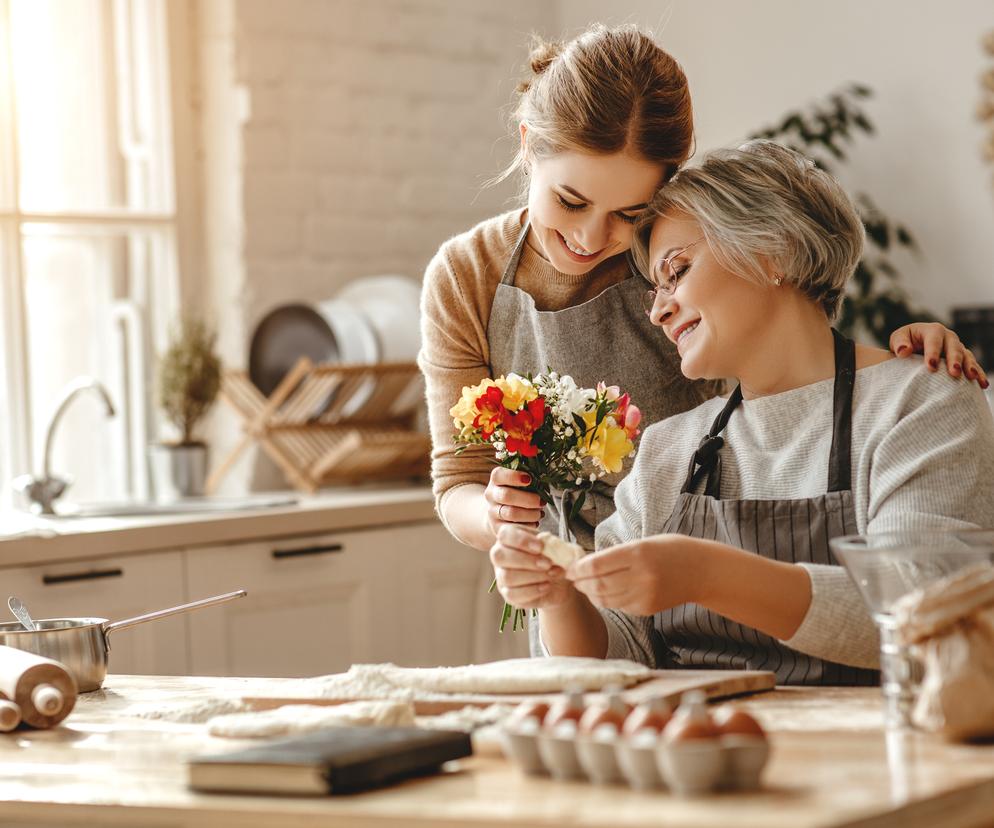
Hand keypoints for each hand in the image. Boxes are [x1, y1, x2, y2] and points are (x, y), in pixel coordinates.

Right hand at [484, 467, 543, 535]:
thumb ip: (529, 477)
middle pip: (506, 495)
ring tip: (540, 513)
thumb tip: (545, 478)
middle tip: (541, 502)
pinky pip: (514, 527)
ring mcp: (493, 512)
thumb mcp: (519, 482)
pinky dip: (528, 525)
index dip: (513, 476)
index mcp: (496, 480)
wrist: (499, 513)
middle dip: (528, 499)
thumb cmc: (517, 492)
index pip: (499, 475)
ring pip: (511, 513)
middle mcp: (491, 495)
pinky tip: (535, 522)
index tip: (529, 479)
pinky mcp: (497, 527)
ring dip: (530, 514)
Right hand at [490, 524, 575, 609]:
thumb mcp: (552, 546)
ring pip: (507, 576)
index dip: (521, 540)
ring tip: (551, 574)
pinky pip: (513, 594)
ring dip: (533, 576)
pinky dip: (533, 590)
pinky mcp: (507, 594)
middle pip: (500, 556)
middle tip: (548, 564)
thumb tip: (548, 545)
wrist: (559, 581)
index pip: (504, 535)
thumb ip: (548, 543)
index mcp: (509, 538)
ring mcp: (501, 576)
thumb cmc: (552, 558)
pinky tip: (547, 586)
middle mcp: (500, 556)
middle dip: (526, 560)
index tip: (541, 547)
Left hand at [566, 534, 702, 615]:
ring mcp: (645, 596)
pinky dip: (607, 600)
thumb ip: (616, 554)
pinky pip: (619, 606)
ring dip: (591, 593)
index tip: (569, 567)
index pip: (596, 565)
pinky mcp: (647, 609)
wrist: (702, 571)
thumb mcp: (643, 543)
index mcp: (637, 554)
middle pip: (598, 585)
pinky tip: (604, 592)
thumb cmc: (670, 550)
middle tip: (572, 578)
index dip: (577, 569)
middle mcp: (640, 577)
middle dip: (580, 582)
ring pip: (606, 599)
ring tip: (584, 585)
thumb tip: (585, 564)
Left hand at [890, 322, 988, 388]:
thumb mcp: (898, 338)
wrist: (914, 346)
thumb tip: (904, 351)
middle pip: (954, 347)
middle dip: (954, 359)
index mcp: (932, 330)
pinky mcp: (962, 359)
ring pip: (966, 355)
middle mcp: (948, 337)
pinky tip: (982, 384)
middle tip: (954, 373)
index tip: (931, 366)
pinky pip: (972, 365)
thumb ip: (899, 343)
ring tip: (972, 377)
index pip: (934, 340)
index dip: (933, 352)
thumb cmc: (904, 342)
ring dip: (970, 366)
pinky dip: (978, 373)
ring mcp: (957, 347)